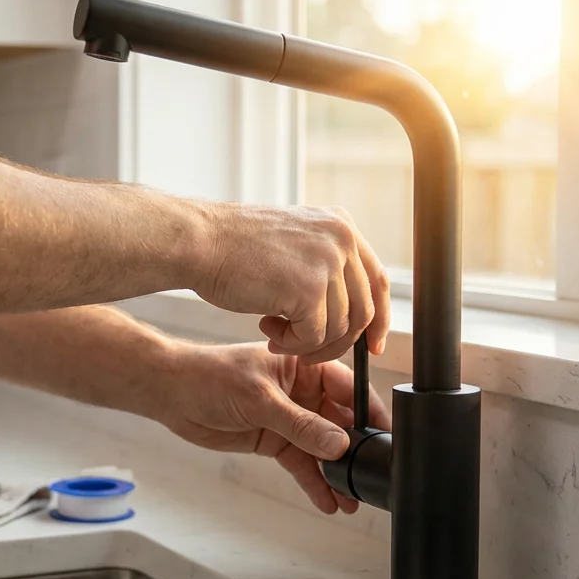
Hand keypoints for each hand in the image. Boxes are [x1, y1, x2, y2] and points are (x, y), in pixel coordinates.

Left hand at [150, 342, 390, 513]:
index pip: (348, 388)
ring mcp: (289, 417)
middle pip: (340, 423)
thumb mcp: (260, 399)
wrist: (173, 393)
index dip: (368, 412)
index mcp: (304, 366)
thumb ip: (300, 424)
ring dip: (336, 474)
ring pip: (322, 448)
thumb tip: (339, 444)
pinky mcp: (274, 440)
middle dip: (355, 451)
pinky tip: (327, 501)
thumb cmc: (212, 377)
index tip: (384, 437)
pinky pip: (301, 463)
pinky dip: (314, 482)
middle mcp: (303, 391)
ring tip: (352, 500)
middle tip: (369, 477)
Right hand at [192, 203, 389, 362]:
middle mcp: (341, 239)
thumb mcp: (292, 243)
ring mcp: (328, 263)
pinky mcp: (309, 289)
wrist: (200, 242)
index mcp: (340, 225)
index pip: (377, 279)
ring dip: (308, 344)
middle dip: (339, 342)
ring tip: (277, 336)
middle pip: (364, 309)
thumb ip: (324, 265)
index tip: (372, 345)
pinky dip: (292, 344)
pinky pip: (314, 336)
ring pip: (340, 328)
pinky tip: (268, 331)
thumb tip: (349, 308)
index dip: (378, 318)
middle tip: (308, 352)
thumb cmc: (232, 247)